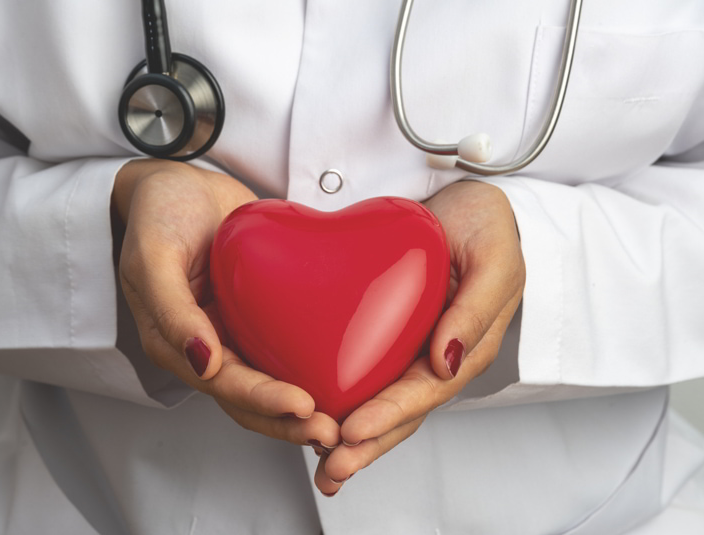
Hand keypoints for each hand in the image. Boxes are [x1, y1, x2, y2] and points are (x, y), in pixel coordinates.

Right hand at [113, 159, 339, 448]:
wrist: (180, 184)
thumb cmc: (158, 214)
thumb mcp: (153, 256)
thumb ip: (172, 310)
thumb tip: (203, 361)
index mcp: (176, 343)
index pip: (223, 385)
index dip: (263, 401)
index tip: (304, 407)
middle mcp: (208, 346)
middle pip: (250, 398)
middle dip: (289, 421)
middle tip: (333, 430)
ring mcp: (235, 331)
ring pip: (271, 381)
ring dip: (303, 407)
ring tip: (345, 418)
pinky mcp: (259, 313)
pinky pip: (285, 346)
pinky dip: (310, 366)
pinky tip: (343, 375)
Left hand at [313, 180, 524, 494]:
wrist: (469, 203)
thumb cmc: (487, 227)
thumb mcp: (494, 259)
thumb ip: (476, 308)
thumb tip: (447, 360)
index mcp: (467, 346)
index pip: (425, 391)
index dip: (390, 414)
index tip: (352, 431)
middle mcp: (438, 356)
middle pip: (402, 411)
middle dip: (367, 445)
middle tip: (330, 469)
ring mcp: (414, 348)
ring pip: (382, 401)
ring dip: (353, 437)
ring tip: (320, 464)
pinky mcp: (391, 333)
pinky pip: (368, 372)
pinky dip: (345, 399)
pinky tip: (318, 417)